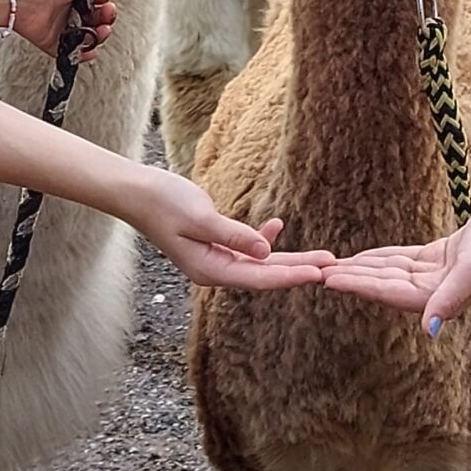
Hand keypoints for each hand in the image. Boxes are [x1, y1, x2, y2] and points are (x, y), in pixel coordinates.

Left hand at [13, 0, 119, 59]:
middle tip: (105, 11)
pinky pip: (75, 50)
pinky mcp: (56, 41)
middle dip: (107, 15)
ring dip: (101, 33)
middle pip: (98, 15)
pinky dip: (86, 51)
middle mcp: (69, 4)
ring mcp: (63, 23)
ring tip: (101, 29)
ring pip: (91, 34)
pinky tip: (90, 45)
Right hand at [135, 172, 333, 288]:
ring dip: (288, 257)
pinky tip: (277, 225)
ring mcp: (214, 259)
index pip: (260, 277)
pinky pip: (245, 248)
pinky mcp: (213, 244)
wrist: (137, 193)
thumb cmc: (164, 203)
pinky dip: (262, 238)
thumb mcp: (201, 217)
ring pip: (259, 263)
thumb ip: (234, 236)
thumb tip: (266, 252)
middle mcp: (215, 270)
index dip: (292, 275)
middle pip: (265, 274)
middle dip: (299, 269)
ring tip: (321, 255)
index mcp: (210, 270)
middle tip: (332, 266)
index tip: (320, 273)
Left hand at [323, 199, 470, 328]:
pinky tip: (360, 258)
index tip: (329, 281)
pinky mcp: (436, 260)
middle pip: (381, 284)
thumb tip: (428, 330)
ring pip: (387, 272)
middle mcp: (432, 293)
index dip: (357, 285)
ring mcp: (434, 276)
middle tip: (316, 272)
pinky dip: (378, 258)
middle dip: (350, 278)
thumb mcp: (470, 272)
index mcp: (436, 300)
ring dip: (359, 269)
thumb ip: (448, 301)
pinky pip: (400, 260)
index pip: (387, 292)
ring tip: (330, 266)